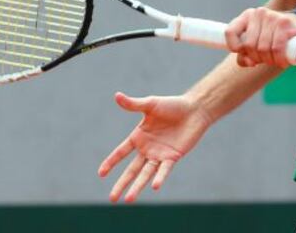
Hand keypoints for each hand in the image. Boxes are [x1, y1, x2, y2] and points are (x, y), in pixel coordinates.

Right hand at [98, 92, 213, 202]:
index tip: (101, 174)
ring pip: (145, 174)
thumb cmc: (172, 105)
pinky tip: (154, 186)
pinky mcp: (173, 157)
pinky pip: (164, 170)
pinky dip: (159, 177)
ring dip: (137, 186)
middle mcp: (147, 149)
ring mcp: (159, 155)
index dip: (111, 162)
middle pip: (131, 170)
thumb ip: (133, 104)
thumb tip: (116, 95)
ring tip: (128, 200)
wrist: (194, 110)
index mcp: (139, 137)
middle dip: (121, 184)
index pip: (121, 152)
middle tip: (112, 199)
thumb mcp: (150, 104)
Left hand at [225, 8, 295, 67]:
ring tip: (277, 59)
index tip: (244, 53)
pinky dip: (279, 60)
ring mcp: (273, 18)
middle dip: (258, 58)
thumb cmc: (278, 36)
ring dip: (270, 60)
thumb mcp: (260, 40)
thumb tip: (247, 62)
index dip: (235, 47)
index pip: (230, 32)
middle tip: (267, 59)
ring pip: (263, 49)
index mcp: (249, 15)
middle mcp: (259, 13)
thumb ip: (247, 53)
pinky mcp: (285, 25)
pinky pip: (276, 49)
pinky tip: (283, 61)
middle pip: (250, 46)